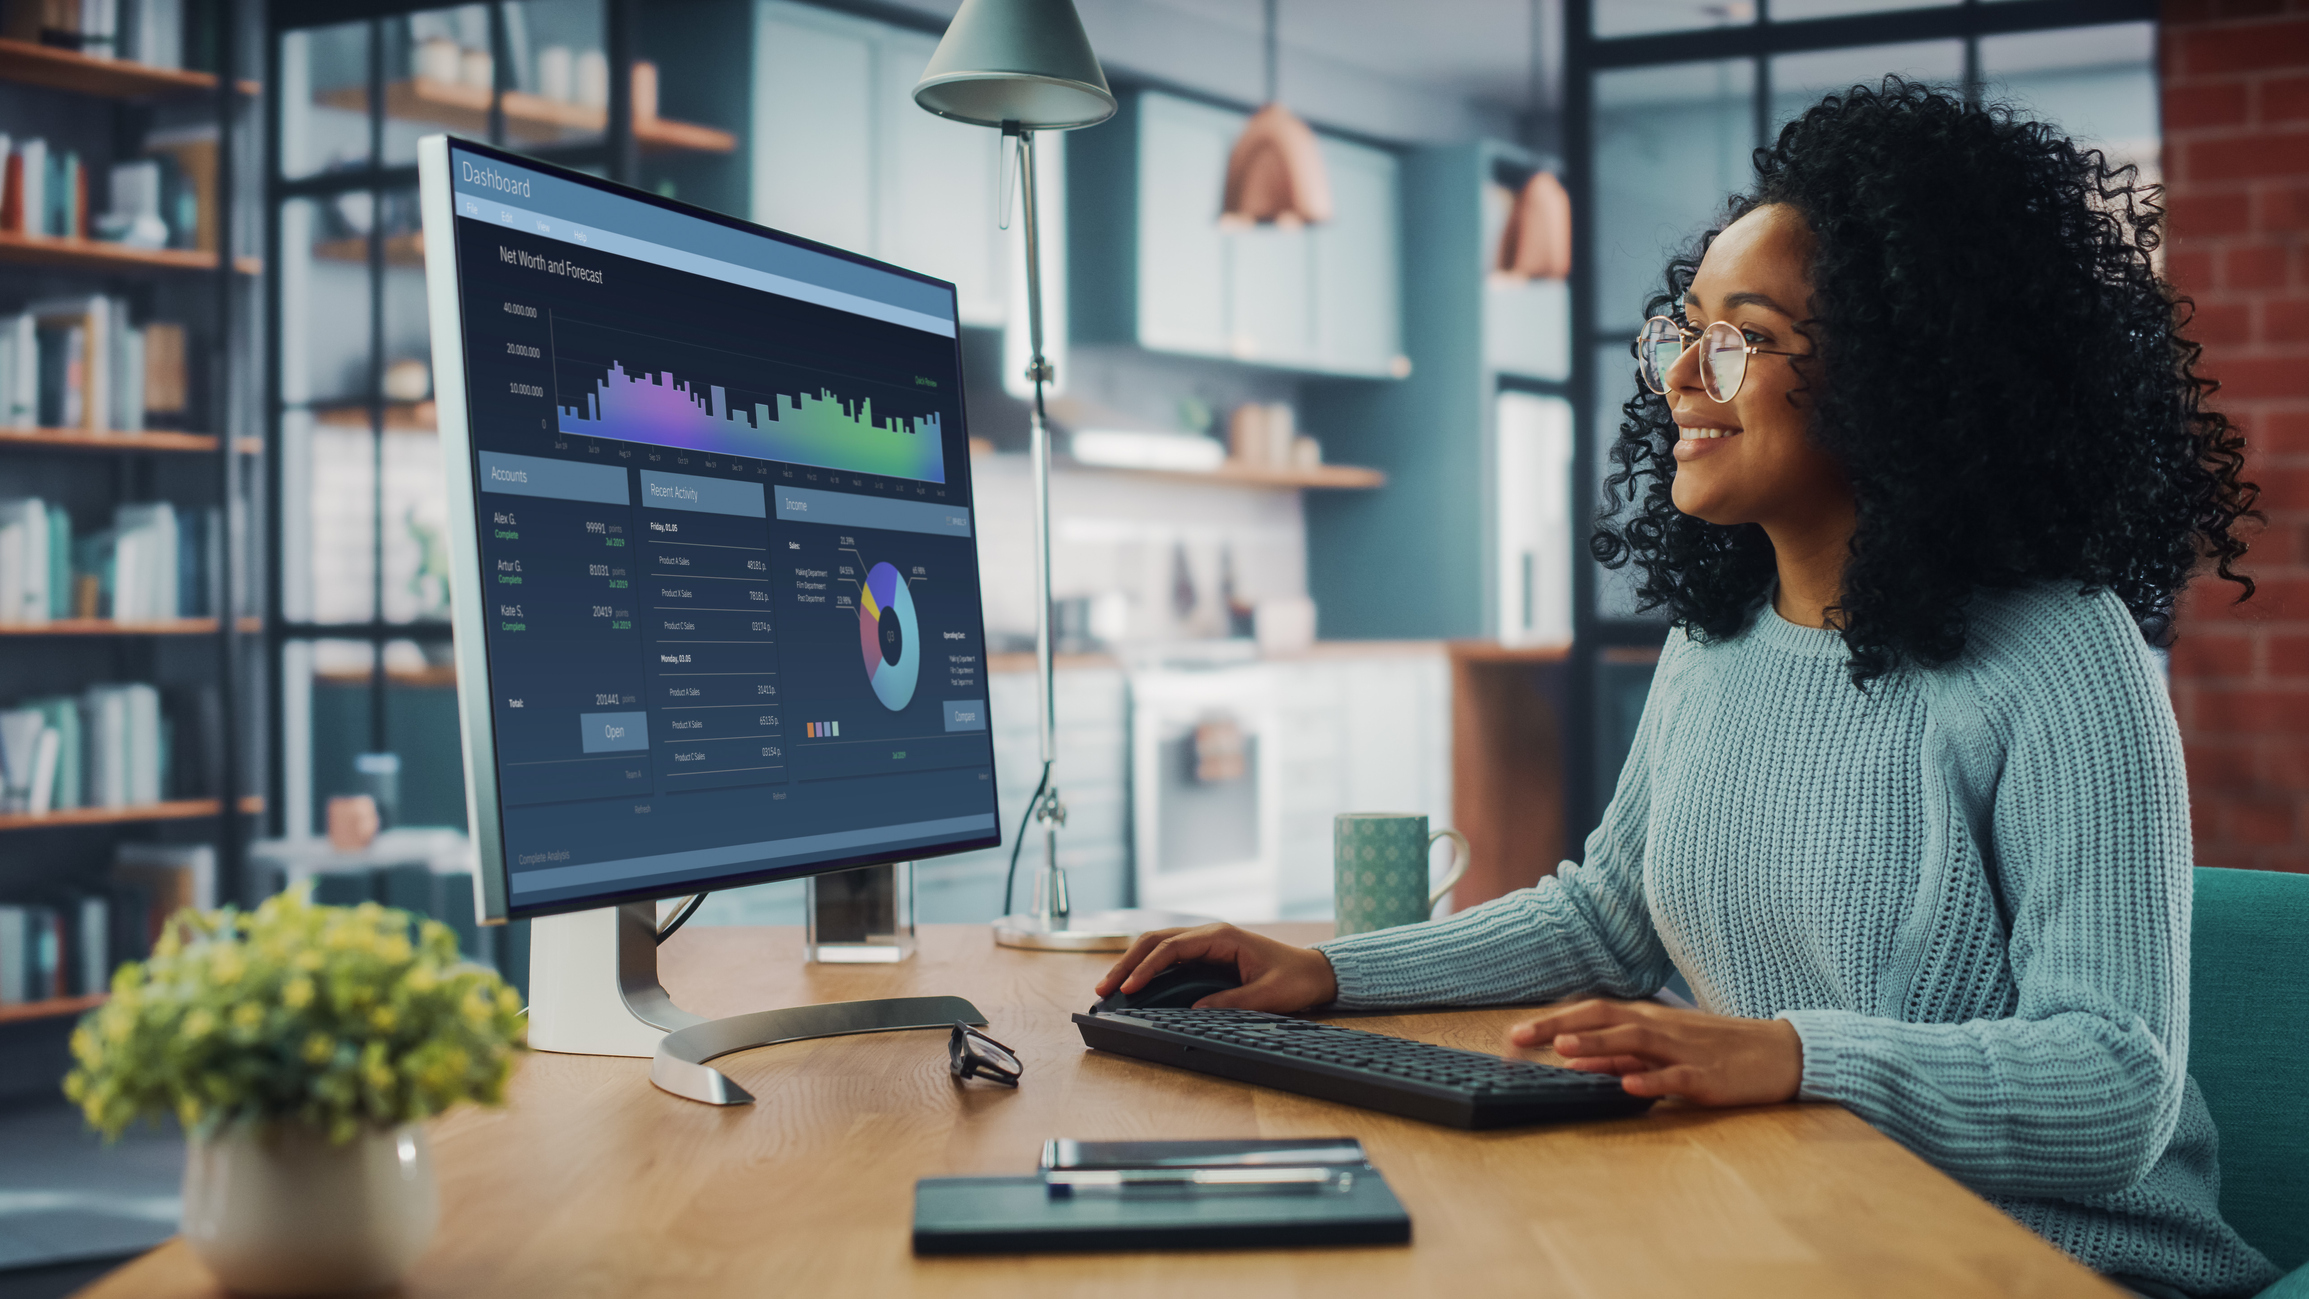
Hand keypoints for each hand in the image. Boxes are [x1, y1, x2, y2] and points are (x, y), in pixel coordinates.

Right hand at [1095, 924, 1338, 1012]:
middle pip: (1156, 941)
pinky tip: (1133, 985)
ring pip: (1158, 947)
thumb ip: (1230, 1002)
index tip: (1129, 987)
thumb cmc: (1294, 979)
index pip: (1173, 946)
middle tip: (1103, 988)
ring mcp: (1206, 944)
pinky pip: (1170, 958)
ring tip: (1109, 987)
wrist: (1314, 972)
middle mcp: (1209, 935)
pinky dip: (1148, 969)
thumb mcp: (1266, 996)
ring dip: (1133, 964)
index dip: (1147, 966)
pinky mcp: (1205, 956)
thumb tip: (1194, 1011)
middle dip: (1127, 963)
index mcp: (1222, 937)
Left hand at [1507, 999, 1803, 1106]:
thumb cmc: (1715, 1051)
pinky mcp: (1708, 1076)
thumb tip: (1572, 1059)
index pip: (1592, 1011)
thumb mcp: (1661, 1050)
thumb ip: (1618, 1055)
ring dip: (1598, 1044)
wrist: (1780, 1054)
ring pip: (1635, 1042)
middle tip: (1519, 1037)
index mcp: (1648, 1020)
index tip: (1515, 1034)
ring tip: (1563, 1049)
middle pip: (1604, 1018)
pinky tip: (1629, 1085)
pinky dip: (1652, 1080)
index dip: (1553, 1019)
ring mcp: (1684, 1050)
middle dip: (1559, 1026)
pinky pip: (1677, 1077)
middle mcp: (1660, 1028)